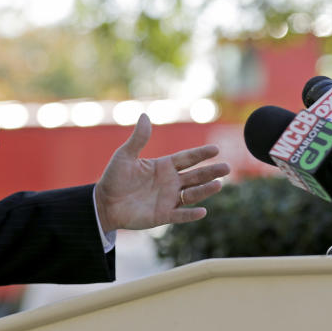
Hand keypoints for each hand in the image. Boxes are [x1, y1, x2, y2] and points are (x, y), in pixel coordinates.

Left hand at [94, 113, 227, 232]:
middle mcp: (170, 182)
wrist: (104, 203)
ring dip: (205, 190)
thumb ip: (138, 138)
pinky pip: (180, 215)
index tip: (216, 150)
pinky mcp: (162, 215)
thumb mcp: (125, 156)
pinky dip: (190, 214)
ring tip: (219, 184)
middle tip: (227, 167)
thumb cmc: (114, 178)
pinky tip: (202, 211)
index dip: (201, 154)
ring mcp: (168, 199)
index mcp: (163, 166)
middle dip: (211, 172)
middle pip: (195, 176)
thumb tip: (144, 115)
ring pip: (192, 194)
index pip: (187, 159)